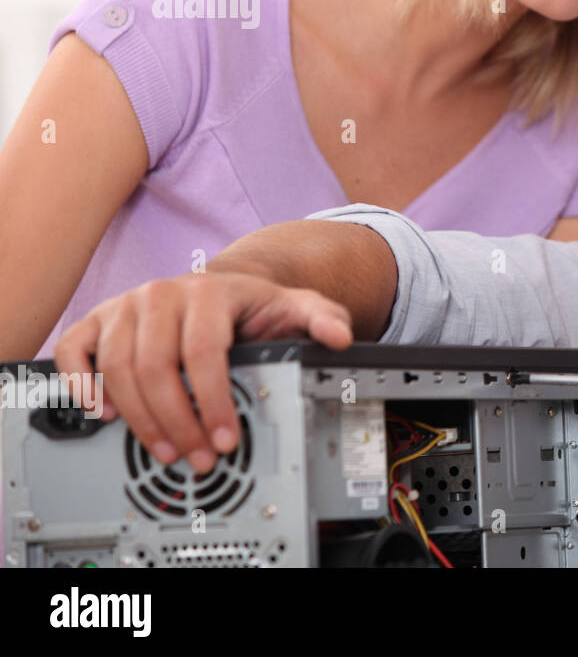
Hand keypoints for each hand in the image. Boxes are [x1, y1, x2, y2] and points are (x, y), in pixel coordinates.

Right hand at [53, 272, 352, 472]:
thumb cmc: (251, 305)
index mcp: (207, 292)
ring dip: (139, 418)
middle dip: (177, 422)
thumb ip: (322, 318)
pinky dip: (80, 384)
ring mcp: (125, 307)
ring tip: (165, 449)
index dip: (213, 400)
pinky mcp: (97, 320)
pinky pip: (74, 351)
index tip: (226, 437)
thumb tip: (339, 336)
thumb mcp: (294, 307)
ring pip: (116, 369)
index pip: (203, 352)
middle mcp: (160, 295)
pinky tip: (102, 411)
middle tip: (197, 456)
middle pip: (155, 368)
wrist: (218, 286)